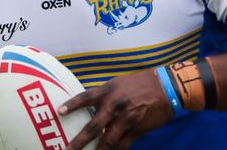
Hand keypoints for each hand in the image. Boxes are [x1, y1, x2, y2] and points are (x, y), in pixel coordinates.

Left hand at [58, 69, 172, 149]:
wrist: (166, 89)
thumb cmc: (140, 84)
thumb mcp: (119, 83)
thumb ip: (104, 95)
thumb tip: (89, 107)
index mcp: (109, 91)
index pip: (86, 98)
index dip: (72, 105)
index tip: (60, 112)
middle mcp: (115, 105)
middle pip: (94, 127)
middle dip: (79, 141)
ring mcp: (126, 119)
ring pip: (107, 141)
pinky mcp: (137, 130)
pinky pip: (123, 146)